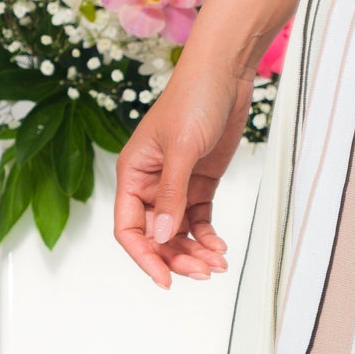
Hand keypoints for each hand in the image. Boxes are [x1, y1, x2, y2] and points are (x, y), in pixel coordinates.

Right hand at [112, 42, 256, 287]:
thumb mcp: (181, 148)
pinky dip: (207, 236)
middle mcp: (149, 184)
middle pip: (156, 235)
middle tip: (201, 272)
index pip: (128, 227)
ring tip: (216, 264)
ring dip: (195, 251)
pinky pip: (198, 219)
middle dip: (176, 257)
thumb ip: (171, 194)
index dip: (144, 256)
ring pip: (178, 232)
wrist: (225, 75)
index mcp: (132, 174)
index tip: (163, 279)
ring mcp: (175, 185)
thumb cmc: (194, 99)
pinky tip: (219, 247)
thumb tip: (162, 236)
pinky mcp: (199, 183)